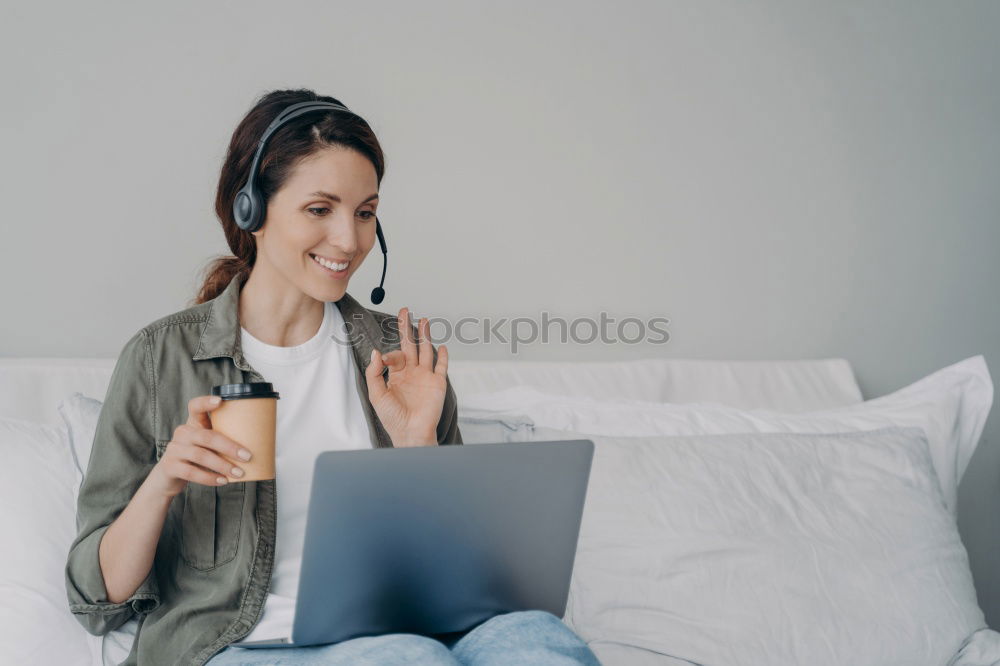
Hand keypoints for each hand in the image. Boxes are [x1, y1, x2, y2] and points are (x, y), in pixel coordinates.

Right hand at [147, 395, 254, 497]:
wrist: (169, 478)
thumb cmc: (196, 458)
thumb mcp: (207, 445)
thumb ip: (223, 441)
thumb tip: (259, 446)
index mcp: (193, 424)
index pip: (195, 407)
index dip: (206, 402)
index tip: (221, 401)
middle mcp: (182, 433)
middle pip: (206, 436)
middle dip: (229, 447)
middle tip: (247, 456)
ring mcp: (174, 449)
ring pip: (200, 455)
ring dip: (222, 465)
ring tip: (239, 473)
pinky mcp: (170, 466)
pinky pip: (191, 472)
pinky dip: (209, 478)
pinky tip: (223, 481)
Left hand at [364, 307, 448, 446]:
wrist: (411, 433)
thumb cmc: (393, 418)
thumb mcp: (376, 395)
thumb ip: (374, 373)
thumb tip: (376, 352)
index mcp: (396, 375)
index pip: (394, 355)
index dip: (389, 353)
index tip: (385, 359)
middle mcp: (411, 373)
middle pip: (410, 345)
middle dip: (407, 328)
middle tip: (405, 311)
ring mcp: (425, 377)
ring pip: (426, 350)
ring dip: (425, 335)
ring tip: (423, 320)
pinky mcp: (438, 383)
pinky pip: (441, 366)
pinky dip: (443, 356)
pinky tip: (442, 346)